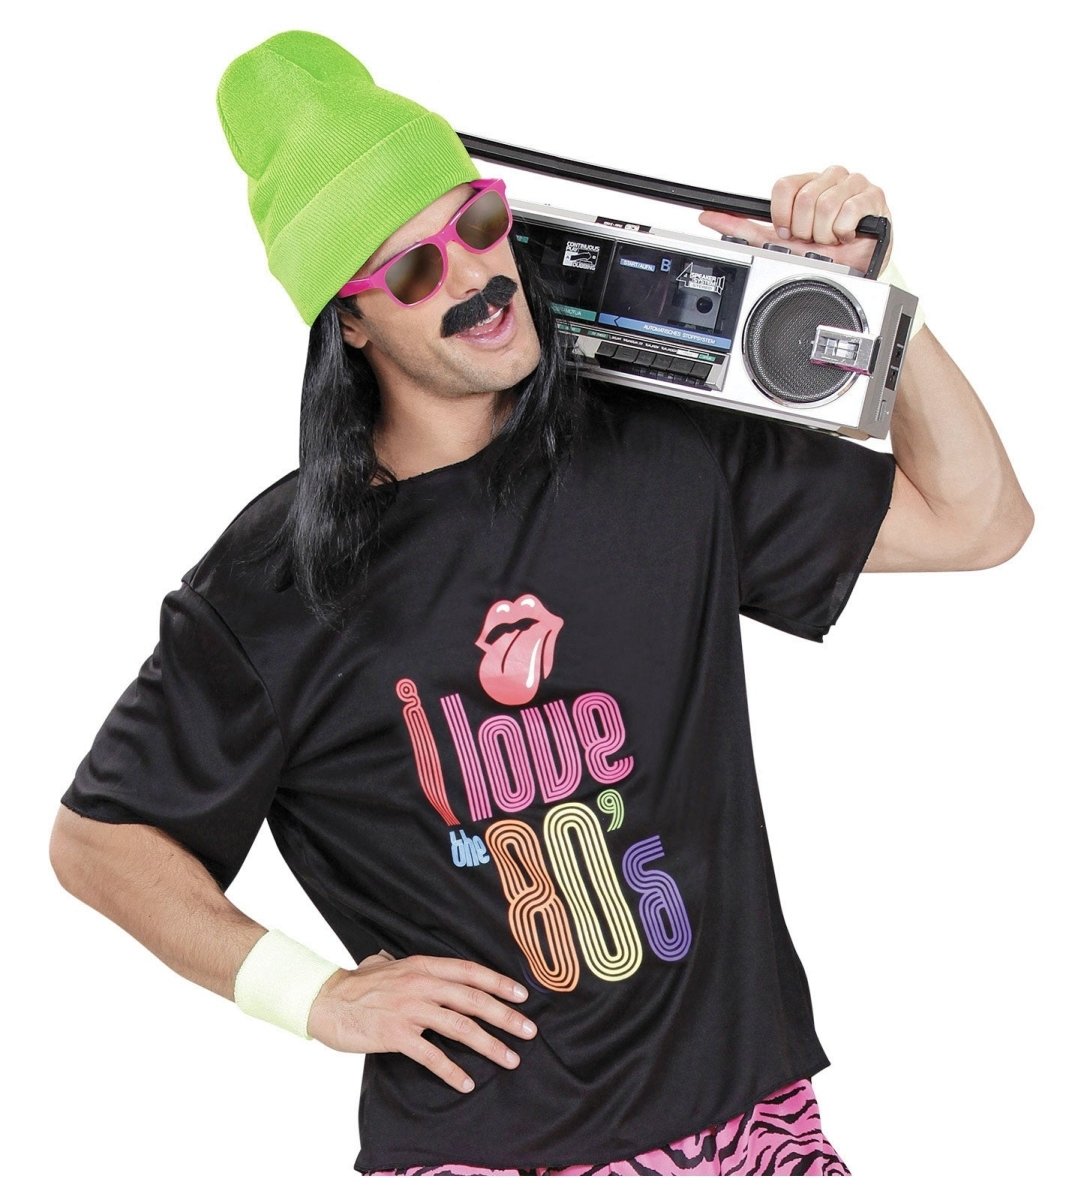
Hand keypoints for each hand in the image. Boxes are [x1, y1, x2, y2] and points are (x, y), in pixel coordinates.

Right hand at [306, 949, 536, 1093]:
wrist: (326, 1000)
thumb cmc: (357, 985)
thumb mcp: (388, 964)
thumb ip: (410, 966)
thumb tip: (417, 963)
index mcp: (423, 965)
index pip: (470, 972)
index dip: (499, 983)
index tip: (522, 995)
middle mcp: (421, 983)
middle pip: (473, 999)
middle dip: (505, 1016)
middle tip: (529, 1031)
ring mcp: (410, 1008)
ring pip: (460, 1026)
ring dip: (489, 1045)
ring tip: (510, 1059)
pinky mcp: (396, 1034)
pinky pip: (431, 1054)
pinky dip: (451, 1070)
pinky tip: (466, 1083)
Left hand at [697, 165, 892, 273]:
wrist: (855, 267)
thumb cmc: (820, 252)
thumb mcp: (776, 242)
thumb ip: (741, 229)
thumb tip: (708, 218)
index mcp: (807, 183)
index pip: (783, 186)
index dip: (782, 216)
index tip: (788, 232)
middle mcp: (830, 178)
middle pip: (804, 199)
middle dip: (805, 230)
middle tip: (812, 240)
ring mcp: (853, 184)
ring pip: (824, 206)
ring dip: (823, 234)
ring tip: (829, 240)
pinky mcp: (873, 196)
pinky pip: (847, 211)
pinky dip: (843, 231)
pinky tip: (846, 236)